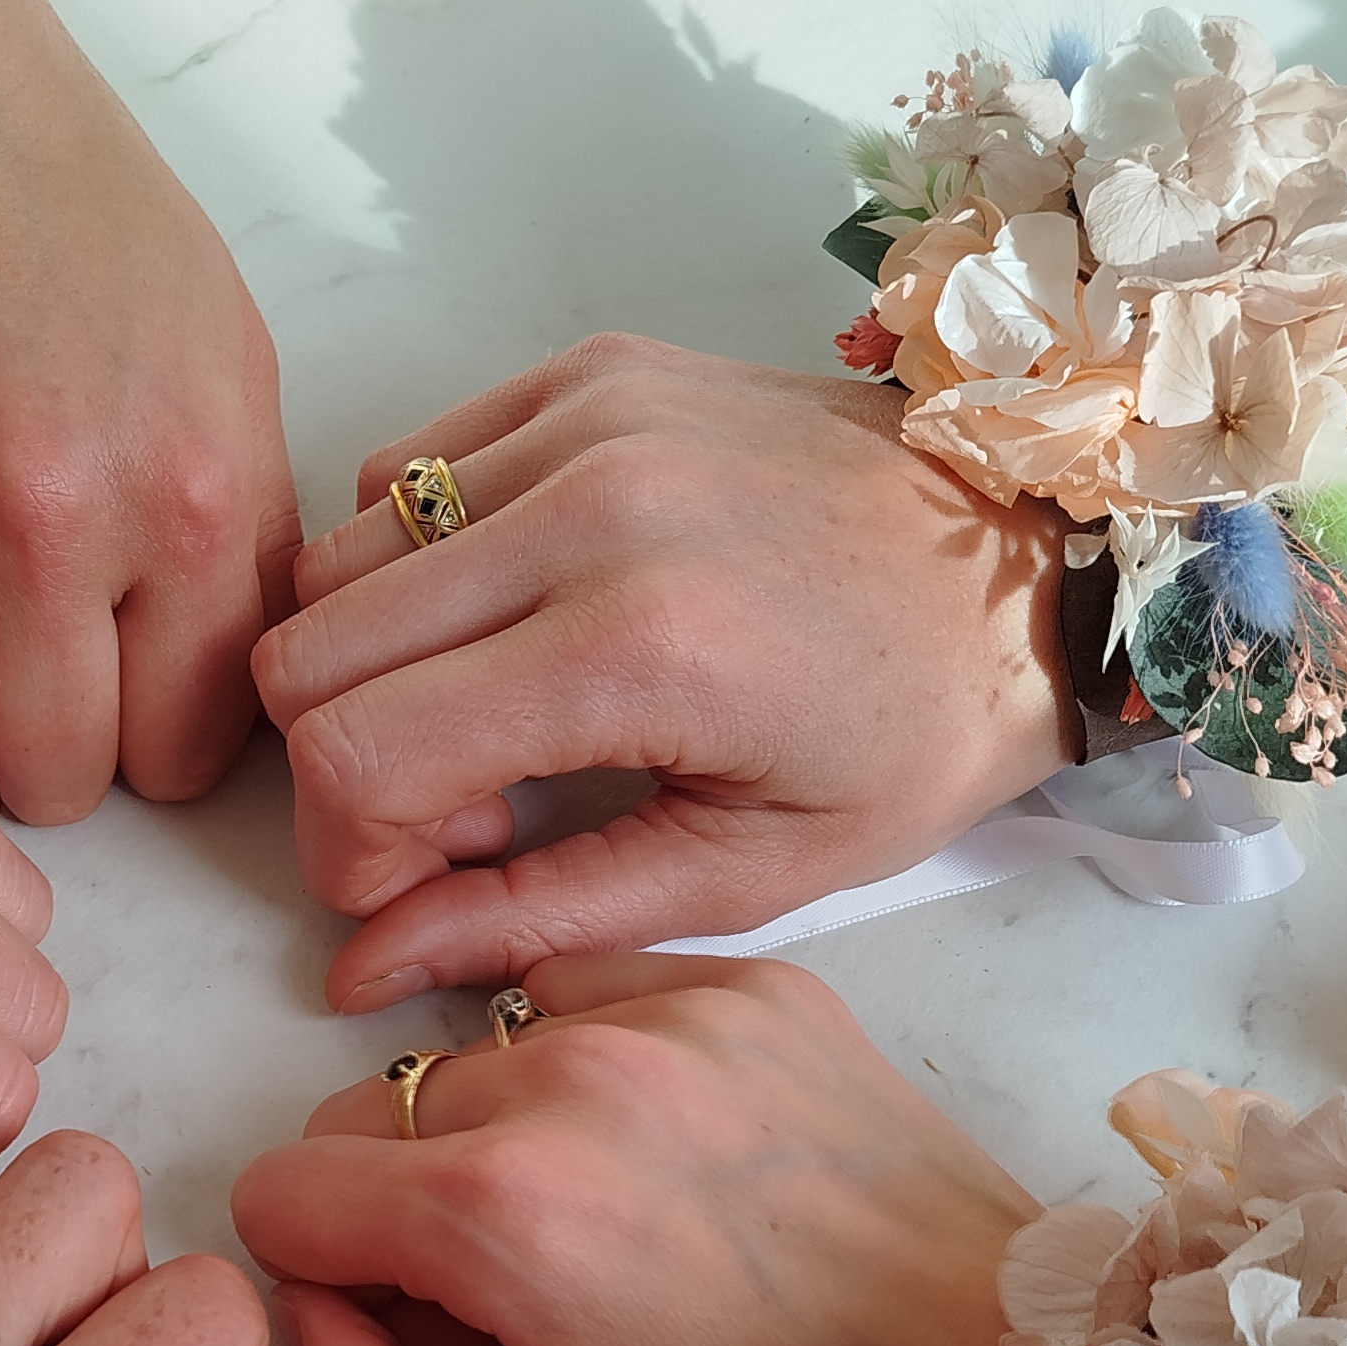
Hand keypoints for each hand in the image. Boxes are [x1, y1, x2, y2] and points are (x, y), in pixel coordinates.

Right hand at [0, 0, 295, 823]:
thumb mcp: (217, 348)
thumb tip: (225, 678)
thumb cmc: (59, 193)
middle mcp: (56, 525)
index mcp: (189, 487)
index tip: (131, 693)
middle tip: (31, 673)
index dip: (160, 735)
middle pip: (65, 779)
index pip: (193, 744)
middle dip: (54, 747)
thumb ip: (233, 527)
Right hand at [227, 956, 1038, 1345]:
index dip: (337, 1297)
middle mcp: (581, 1072)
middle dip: (415, 1223)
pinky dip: (598, 1078)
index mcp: (511, 1210)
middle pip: (372, 1116)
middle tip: (547, 1327)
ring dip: (506, 1142)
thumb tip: (315, 1321)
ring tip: (629, 1252)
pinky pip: (589, 998)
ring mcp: (681, 1011)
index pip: (282, 1193)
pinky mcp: (761, 988)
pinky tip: (685, 1182)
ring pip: (477, 1052)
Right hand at [254, 336, 1077, 1013]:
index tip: (418, 890)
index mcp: (638, 647)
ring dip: (374, 668)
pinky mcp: (586, 373)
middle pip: (309, 653)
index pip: (356, 752)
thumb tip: (358, 972)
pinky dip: (414, 565)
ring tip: (493, 721)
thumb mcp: (746, 871)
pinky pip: (398, 473)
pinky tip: (514, 622)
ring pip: (332, 560)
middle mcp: (590, 508)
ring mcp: (583, 421)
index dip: (347, 853)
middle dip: (348, 767)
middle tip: (462, 818)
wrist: (1037, 553)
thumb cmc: (915, 729)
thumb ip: (532, 918)